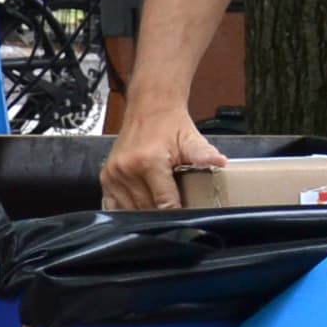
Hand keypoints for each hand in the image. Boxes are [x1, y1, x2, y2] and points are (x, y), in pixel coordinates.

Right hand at [101, 106, 226, 210]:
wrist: (150, 108)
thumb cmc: (170, 124)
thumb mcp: (190, 138)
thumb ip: (204, 153)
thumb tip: (220, 162)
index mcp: (148, 161)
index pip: (164, 203)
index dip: (178, 213)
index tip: (188, 218)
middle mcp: (127, 169)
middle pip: (147, 210)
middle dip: (163, 215)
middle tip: (176, 215)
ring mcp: (113, 174)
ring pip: (130, 211)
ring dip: (144, 214)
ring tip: (158, 210)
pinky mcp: (105, 177)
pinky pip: (112, 205)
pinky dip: (126, 210)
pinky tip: (139, 207)